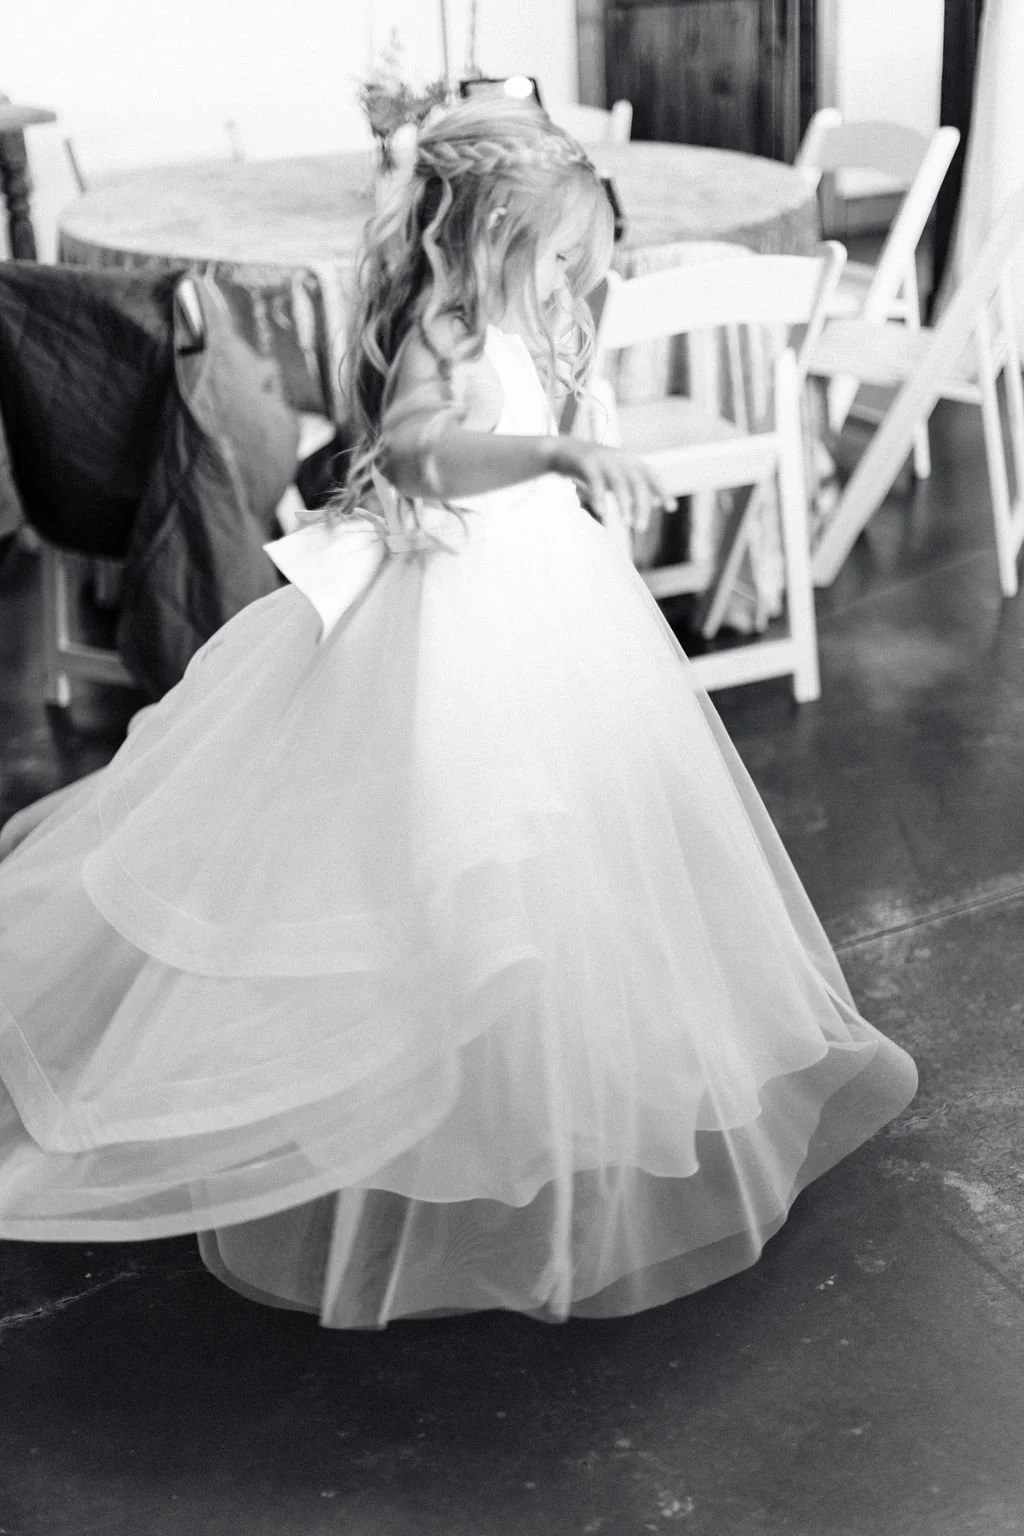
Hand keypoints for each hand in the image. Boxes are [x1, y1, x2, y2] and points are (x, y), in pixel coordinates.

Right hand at [548, 438, 671, 532]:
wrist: (562, 450)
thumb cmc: (595, 468)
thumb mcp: (617, 475)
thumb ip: (635, 486)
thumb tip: (656, 501)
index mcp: (630, 461)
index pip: (651, 475)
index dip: (662, 490)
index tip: (671, 508)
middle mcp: (620, 458)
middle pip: (637, 483)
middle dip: (641, 506)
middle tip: (641, 528)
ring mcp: (603, 459)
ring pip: (618, 482)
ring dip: (625, 503)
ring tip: (627, 523)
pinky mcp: (586, 462)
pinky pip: (595, 481)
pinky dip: (599, 498)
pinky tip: (602, 513)